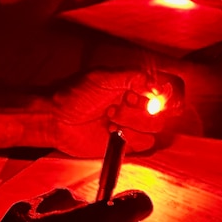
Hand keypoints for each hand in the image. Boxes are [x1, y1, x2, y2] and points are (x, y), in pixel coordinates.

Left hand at [48, 68, 183, 156]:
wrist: (56, 119)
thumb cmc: (75, 94)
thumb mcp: (103, 77)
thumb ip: (133, 77)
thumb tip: (158, 85)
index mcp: (133, 85)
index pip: (164, 88)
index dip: (165, 93)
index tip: (155, 95)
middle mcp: (136, 105)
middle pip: (162, 110)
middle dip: (140, 109)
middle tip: (117, 105)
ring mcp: (132, 125)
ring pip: (155, 127)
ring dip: (133, 122)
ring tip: (110, 117)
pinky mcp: (126, 144)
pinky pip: (144, 143)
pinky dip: (130, 138)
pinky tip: (110, 131)